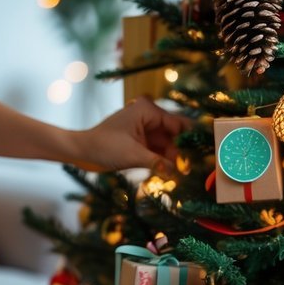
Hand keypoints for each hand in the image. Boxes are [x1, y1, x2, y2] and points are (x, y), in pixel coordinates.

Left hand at [73, 96, 191, 172]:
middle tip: (195, 169)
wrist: (82, 151)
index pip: (178, 124)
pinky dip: (166, 160)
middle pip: (175, 134)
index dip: (189, 140)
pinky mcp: (142, 141)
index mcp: (148, 110)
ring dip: (176, 158)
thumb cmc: (104, 146)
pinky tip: (175, 172)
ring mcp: (146, 129)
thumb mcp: (134, 155)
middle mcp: (150, 116)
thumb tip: (180, 172)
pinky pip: (160, 150)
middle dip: (184, 151)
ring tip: (187, 174)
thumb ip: (159, 162)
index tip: (201, 156)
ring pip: (169, 144)